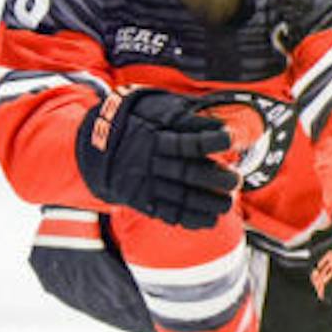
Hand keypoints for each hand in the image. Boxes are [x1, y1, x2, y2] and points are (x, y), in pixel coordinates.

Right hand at [75, 90, 236, 228]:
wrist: (95, 145)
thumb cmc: (137, 122)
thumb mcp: (158, 110)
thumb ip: (188, 119)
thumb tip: (219, 126)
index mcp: (156, 138)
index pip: (189, 142)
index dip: (213, 141)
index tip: (231, 140)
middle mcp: (151, 162)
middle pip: (189, 173)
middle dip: (216, 179)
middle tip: (236, 181)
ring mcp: (145, 183)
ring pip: (181, 197)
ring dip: (208, 204)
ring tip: (227, 204)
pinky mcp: (141, 200)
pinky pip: (167, 213)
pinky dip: (190, 219)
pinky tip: (209, 220)